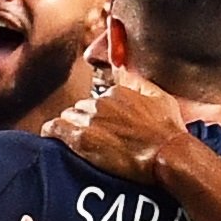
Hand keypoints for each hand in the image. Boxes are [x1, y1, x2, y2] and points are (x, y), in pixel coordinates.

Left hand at [46, 63, 195, 176]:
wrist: (167, 154)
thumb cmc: (168, 130)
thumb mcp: (160, 97)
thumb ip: (138, 81)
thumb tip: (122, 66)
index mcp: (116, 91)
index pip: (97, 100)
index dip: (100, 115)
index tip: (107, 127)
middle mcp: (100, 102)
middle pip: (80, 109)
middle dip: (85, 121)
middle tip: (97, 139)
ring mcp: (90, 119)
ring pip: (68, 118)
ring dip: (72, 128)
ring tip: (82, 144)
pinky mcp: (81, 138)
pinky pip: (54, 129)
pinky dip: (52, 133)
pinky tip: (54, 139)